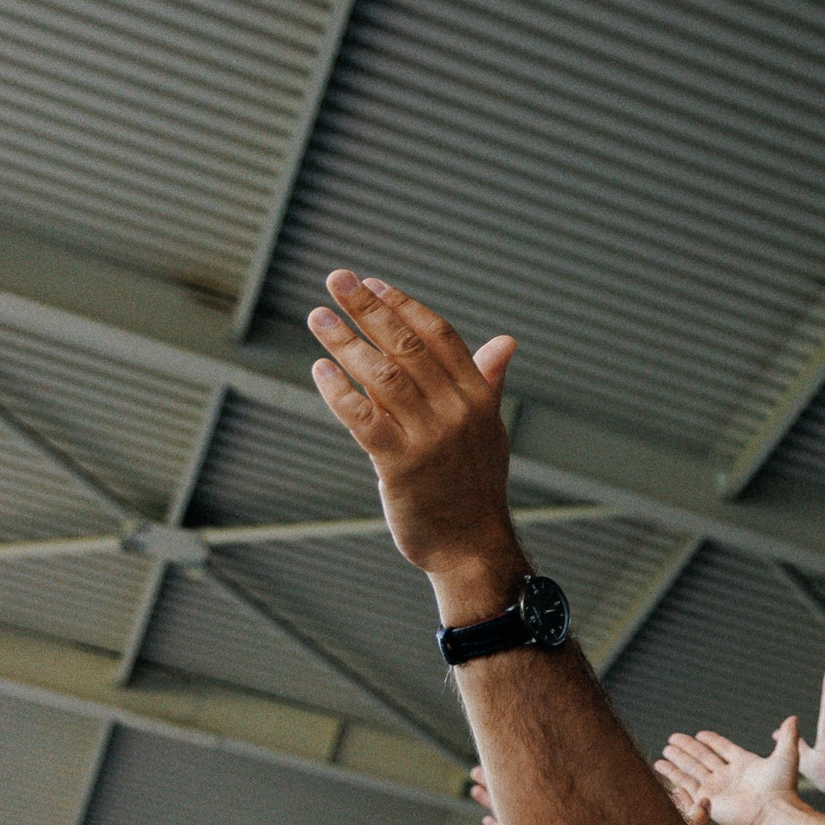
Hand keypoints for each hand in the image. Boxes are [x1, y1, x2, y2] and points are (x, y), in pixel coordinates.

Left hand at [305, 273, 521, 597]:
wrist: (470, 545)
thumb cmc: (474, 486)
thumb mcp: (490, 429)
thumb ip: (489, 380)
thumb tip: (506, 341)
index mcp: (479, 397)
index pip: (440, 336)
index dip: (404, 305)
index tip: (373, 283)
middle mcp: (458, 412)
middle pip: (408, 346)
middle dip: (368, 308)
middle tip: (337, 279)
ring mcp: (430, 438)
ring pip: (383, 376)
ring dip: (346, 342)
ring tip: (318, 318)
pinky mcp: (401, 466)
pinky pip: (363, 418)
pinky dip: (339, 391)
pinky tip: (320, 369)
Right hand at [656, 720, 802, 824]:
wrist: (773, 812)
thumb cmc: (782, 787)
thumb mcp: (787, 755)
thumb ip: (788, 736)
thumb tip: (793, 717)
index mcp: (744, 764)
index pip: (723, 749)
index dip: (712, 741)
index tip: (699, 734)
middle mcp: (728, 775)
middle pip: (703, 758)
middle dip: (688, 749)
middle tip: (672, 738)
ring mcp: (716, 787)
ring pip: (692, 770)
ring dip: (677, 760)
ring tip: (664, 750)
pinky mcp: (706, 799)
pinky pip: (686, 784)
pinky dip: (672, 775)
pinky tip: (661, 766)